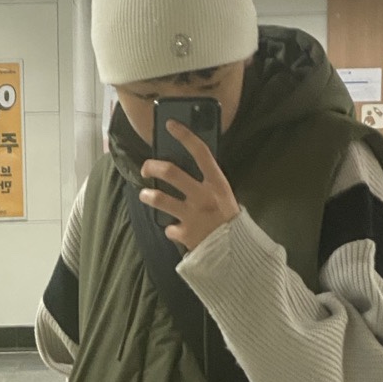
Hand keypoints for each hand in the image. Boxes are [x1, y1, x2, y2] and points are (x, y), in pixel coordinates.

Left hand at [140, 121, 238, 250]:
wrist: (237, 256)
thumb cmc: (233, 224)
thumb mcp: (226, 199)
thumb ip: (211, 187)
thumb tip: (194, 172)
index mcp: (218, 184)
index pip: (201, 153)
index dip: (184, 136)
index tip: (170, 125)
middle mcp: (203, 196)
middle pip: (171, 172)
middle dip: (153, 167)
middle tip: (146, 168)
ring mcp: (192, 215)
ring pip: (160, 199)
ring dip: (148, 195)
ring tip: (145, 195)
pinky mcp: (184, 234)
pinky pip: (170, 228)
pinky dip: (171, 229)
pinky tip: (175, 230)